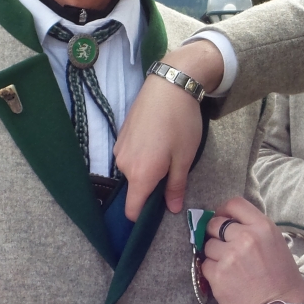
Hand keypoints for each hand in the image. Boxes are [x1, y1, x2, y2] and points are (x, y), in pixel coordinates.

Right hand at [114, 41, 224, 218]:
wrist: (168, 86)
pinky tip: (157, 140)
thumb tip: (172, 209)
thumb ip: (176, 186)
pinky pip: (129, 156)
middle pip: (134, 189)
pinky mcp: (120, 136)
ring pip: (132, 172)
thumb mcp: (184, 158)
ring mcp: (119, 149)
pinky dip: (141, 156)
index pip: (131, 210)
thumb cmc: (180, 123)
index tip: (157, 213)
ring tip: (166, 152)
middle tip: (172, 173)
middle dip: (150, 188)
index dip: (142, 217)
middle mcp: (123, 165)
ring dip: (146, 170)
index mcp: (140, 174)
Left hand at [201, 197, 303, 303]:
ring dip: (214, 254)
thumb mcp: (277, 245)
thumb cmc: (283, 282)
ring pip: (208, 245)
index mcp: (263, 227)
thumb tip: (232, 225)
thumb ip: (255, 232)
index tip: (223, 219)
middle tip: (222, 245)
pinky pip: (205, 265)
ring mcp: (229, 256)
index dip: (224, 211)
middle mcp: (245, 237)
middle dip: (215, 233)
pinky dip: (212, 271)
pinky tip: (226, 280)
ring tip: (229, 267)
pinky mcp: (217, 275)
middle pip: (215, 223)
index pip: (234, 204)